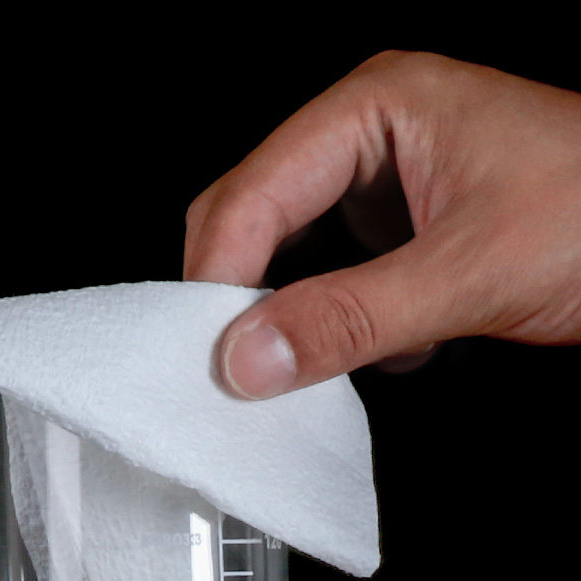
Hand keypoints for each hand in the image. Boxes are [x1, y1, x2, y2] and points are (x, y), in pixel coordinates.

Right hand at [182, 51, 580, 398]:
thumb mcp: (474, 271)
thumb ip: (353, 316)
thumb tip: (249, 358)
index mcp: (372, 109)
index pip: (253, 192)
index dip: (220, 274)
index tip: (214, 352)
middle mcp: (364, 138)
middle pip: (250, 214)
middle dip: (236, 291)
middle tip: (234, 363)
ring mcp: (378, 185)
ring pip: (283, 250)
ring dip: (279, 310)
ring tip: (288, 361)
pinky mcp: (393, 231)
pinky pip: (324, 276)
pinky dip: (326, 320)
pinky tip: (364, 349)